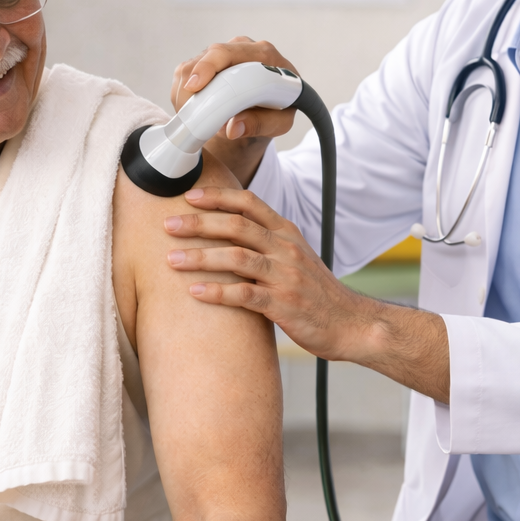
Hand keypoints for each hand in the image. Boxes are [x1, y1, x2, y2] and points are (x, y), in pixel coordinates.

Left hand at [164, 185, 451, 400]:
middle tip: (168, 224)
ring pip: (237, 257)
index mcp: (287, 234)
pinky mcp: (283, 305)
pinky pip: (245, 295)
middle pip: (236, 225)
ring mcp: (285, 276)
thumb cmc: (317, 294)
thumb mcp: (296, 258)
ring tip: (171, 259)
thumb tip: (229, 234)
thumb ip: (267, 244)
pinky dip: (217, 292)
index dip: (218, 196)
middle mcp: (286, 249)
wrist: (351, 324)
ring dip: (201, 256)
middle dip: (198, 223)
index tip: (189, 196)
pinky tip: (195, 292)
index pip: (249, 203)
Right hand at [171, 37, 300, 185]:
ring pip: (188, 70)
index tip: (195, 87)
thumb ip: (261, 125)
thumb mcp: (280, 123)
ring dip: (187, 98)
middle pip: (203, 60)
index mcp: (262, 54)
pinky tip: (197, 113)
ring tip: (201, 121)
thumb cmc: (278, 110)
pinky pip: (182, 78)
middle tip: (194, 118)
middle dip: (193, 90)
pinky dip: (183, 98)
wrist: (268, 108)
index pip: (227, 52)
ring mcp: (218, 55)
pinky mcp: (201, 64)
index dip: (208, 67)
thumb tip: (233, 128)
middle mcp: (238, 48)